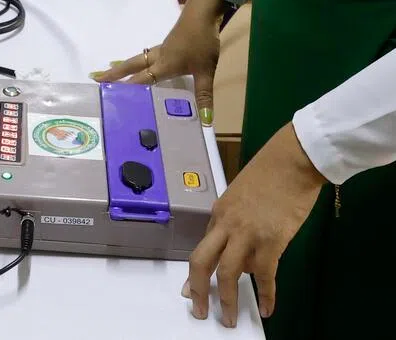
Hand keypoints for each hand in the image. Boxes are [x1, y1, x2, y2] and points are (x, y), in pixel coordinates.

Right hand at [93, 0, 228, 122]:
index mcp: (163, 65)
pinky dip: (136, 63)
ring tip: (111, 73)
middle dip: (113, 73)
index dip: (125, 87)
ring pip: (137, 60)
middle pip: (130, 65)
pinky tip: (141, 67)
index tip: (108, 93)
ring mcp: (161, 50)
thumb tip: (206, 121)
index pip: (140, 79)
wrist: (202, 15)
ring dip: (122, 67)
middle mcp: (157, 57)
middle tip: (96, 78)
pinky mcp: (167, 45)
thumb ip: (204, 95)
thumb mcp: (205, 71)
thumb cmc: (201, 43)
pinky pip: (146, 57)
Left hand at [185, 123, 324, 326]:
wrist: (291, 161)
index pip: (202, 246)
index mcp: (219, 211)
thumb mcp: (242, 195)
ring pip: (228, 272)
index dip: (195, 271)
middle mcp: (227, 224)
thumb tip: (238, 245)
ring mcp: (248, 233)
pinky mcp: (271, 241)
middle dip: (198, 289)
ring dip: (228, 299)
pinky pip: (264, 275)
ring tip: (229, 319)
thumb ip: (235, 219)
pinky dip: (266, 296)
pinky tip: (266, 309)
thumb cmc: (269, 172)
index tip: (189, 289)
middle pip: (202, 261)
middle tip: (199, 310)